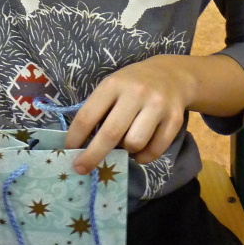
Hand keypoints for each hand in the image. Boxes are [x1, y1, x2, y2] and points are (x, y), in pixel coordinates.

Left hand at [64, 55, 194, 173]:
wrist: (172, 75)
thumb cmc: (132, 85)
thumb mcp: (112, 86)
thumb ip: (99, 110)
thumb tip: (82, 145)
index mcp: (114, 84)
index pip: (88, 115)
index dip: (75, 136)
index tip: (68, 151)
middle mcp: (135, 93)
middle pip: (110, 133)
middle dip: (92, 156)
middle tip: (81, 169)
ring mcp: (157, 106)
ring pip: (134, 144)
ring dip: (126, 151)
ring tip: (125, 144)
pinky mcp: (175, 120)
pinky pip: (154, 151)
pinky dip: (144, 157)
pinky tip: (140, 149)